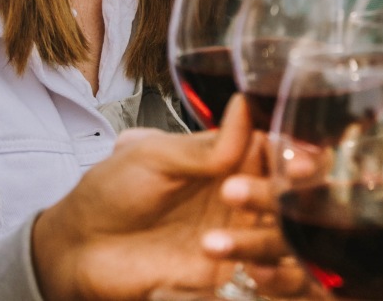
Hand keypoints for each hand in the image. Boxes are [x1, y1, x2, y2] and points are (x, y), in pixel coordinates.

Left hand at [30, 96, 302, 299]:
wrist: (80, 247)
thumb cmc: (110, 191)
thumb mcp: (153, 157)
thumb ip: (204, 146)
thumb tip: (244, 105)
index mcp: (229, 158)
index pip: (280, 150)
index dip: (298, 152)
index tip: (301, 158)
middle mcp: (243, 195)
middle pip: (291, 194)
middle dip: (289, 195)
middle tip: (262, 196)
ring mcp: (238, 235)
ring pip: (282, 236)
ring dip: (263, 239)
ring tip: (213, 242)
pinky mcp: (228, 272)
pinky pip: (268, 275)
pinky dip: (272, 275)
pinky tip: (248, 272)